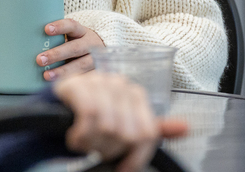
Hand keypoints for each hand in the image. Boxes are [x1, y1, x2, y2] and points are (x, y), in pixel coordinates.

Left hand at [37, 18, 104, 80]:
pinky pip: (83, 78)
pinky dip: (71, 82)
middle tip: (40, 59)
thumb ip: (56, 37)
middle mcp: (91, 44)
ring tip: (46, 76)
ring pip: (80, 65)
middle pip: (75, 48)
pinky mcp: (94, 73)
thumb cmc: (77, 42)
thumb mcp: (71, 35)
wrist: (99, 50)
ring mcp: (94, 59)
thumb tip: (27, 39)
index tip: (46, 29)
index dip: (60, 27)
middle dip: (57, 54)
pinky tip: (59, 85)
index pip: (72, 26)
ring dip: (62, 71)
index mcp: (82, 32)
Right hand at [53, 71, 187, 171]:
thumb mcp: (124, 126)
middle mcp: (120, 84)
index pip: (147, 133)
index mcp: (136, 94)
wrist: (58, 107)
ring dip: (93, 145)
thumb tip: (185, 128)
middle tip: (96, 151)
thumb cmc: (95, 119)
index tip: (123, 168)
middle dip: (110, 151)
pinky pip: (88, 117)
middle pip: (127, 133)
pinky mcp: (77, 85)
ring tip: (84, 144)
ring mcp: (98, 82)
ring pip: (108, 127)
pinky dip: (81, 136)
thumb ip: (153, 129)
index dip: (135, 157)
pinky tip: (75, 138)